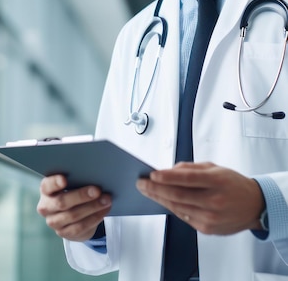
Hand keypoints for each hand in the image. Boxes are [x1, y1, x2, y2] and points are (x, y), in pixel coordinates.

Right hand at [37, 175, 111, 240]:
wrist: (71, 217)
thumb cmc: (72, 194)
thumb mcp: (70, 187)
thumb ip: (76, 181)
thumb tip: (94, 176)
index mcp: (46, 191)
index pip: (47, 186)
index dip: (54, 183)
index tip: (64, 179)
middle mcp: (46, 207)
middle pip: (62, 202)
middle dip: (81, 196)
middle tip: (97, 190)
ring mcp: (54, 222)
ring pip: (73, 215)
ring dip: (92, 207)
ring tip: (106, 200)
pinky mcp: (64, 233)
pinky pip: (81, 226)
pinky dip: (95, 217)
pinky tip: (104, 210)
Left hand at [136, 162, 264, 234]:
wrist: (256, 206)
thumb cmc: (232, 184)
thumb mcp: (215, 168)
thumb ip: (191, 168)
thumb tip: (167, 171)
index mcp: (217, 181)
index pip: (188, 178)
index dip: (168, 177)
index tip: (152, 174)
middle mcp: (214, 200)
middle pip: (178, 195)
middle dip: (155, 189)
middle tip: (140, 183)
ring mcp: (211, 217)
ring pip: (177, 207)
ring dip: (159, 199)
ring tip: (146, 191)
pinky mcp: (207, 228)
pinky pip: (183, 217)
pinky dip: (172, 207)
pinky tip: (162, 200)